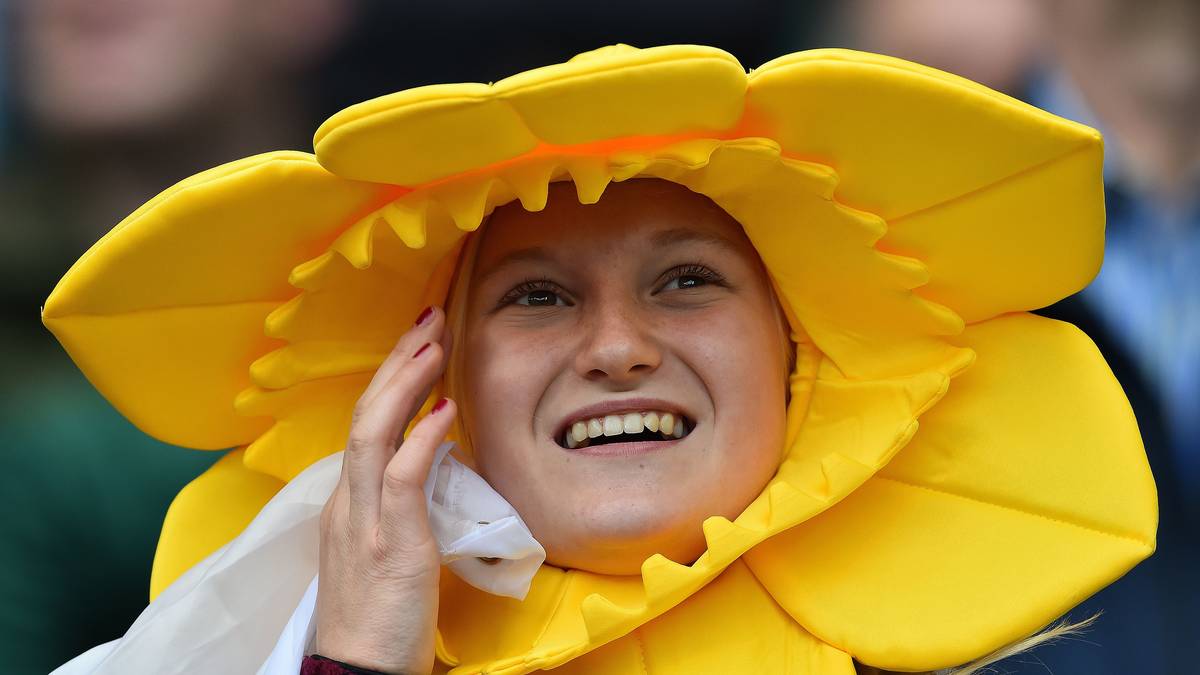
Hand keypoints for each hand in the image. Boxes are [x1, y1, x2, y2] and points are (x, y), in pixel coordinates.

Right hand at [313, 306, 455, 674]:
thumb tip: (434, 459)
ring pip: (373, 433)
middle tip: (430, 319)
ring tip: (435, 341)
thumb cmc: (380, 622)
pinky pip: (402, 479)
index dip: (391, 380)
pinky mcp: (390, 545)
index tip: (419, 344)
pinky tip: (444, 409)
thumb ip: (402, 505)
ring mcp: (363, 522)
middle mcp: (347, 504)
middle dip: (398, 362)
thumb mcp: (386, 552)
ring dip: (405, 382)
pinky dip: (422, 438)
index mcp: (347, 505)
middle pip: (365, 415)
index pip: (365, 426)